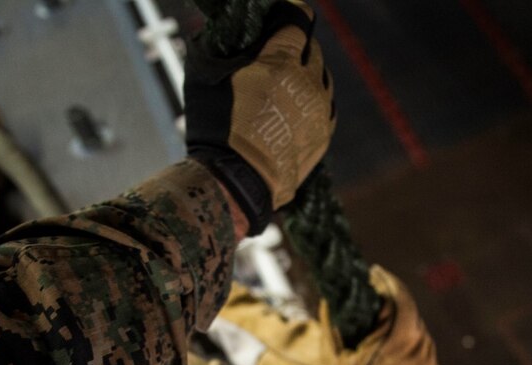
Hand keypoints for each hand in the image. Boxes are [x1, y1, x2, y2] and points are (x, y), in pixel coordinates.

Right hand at [185, 1, 335, 233]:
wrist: (236, 181)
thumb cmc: (215, 127)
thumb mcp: (205, 76)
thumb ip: (215, 46)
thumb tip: (216, 30)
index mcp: (282, 62)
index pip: (297, 20)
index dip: (287, 14)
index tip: (279, 17)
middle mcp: (308, 83)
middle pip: (312, 49)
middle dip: (297, 45)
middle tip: (279, 52)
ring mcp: (320, 111)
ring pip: (323, 78)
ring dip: (309, 73)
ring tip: (288, 81)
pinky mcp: (323, 136)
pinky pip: (327, 107)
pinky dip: (315, 101)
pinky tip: (298, 106)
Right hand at [319, 267, 444, 364]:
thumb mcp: (337, 363)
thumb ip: (335, 327)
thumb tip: (331, 301)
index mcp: (400, 341)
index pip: (401, 298)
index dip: (387, 282)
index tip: (375, 274)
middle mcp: (423, 351)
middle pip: (412, 316)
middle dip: (394, 305)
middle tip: (374, 299)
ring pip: (419, 336)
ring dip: (402, 329)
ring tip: (380, 330)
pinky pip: (423, 356)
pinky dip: (409, 350)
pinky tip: (390, 358)